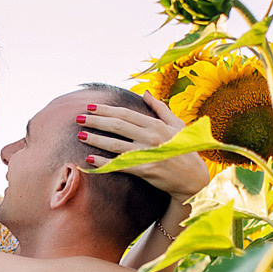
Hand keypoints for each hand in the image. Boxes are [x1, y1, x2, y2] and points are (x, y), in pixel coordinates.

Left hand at [76, 94, 210, 197]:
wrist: (194, 179)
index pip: (125, 113)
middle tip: (78, 118)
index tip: (90, 107)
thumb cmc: (185, 149)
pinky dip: (104, 162)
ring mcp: (148, 153)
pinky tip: (90, 159)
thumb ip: (160, 108)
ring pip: (115, 144)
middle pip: (117, 125)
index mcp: (156, 124)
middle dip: (96, 121)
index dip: (106, 110)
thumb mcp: (177, 125)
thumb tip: (146, 92)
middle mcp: (151, 136)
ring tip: (80, 136)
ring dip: (95, 139)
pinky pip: (120, 165)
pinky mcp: (145, 170)